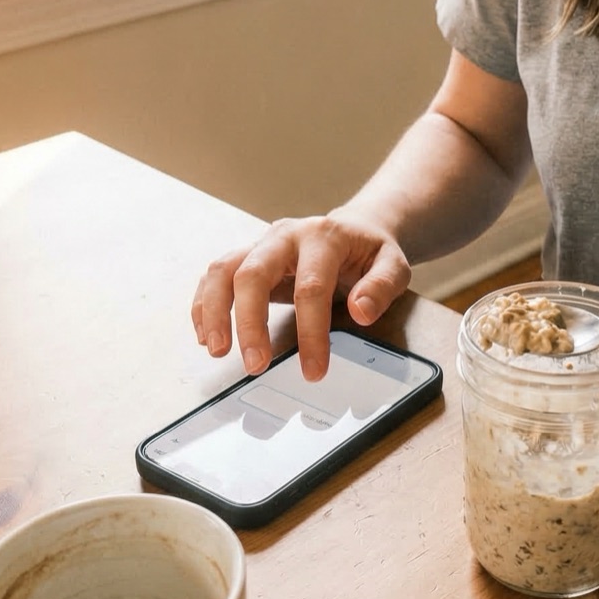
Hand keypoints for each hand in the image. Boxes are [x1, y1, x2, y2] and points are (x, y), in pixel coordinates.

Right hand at [191, 212, 410, 380]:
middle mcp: (284, 235)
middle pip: (253, 273)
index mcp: (323, 237)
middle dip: (250, 322)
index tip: (313, 370)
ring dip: (214, 312)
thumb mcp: (393, 264)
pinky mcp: (245, 257)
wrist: (353, 229)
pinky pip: (213, 277)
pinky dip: (204, 305)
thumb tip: (361, 311)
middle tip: (254, 365)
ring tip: (217, 351)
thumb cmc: (369, 252)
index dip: (311, 331)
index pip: (311, 287)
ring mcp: (260, 244)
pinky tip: (205, 335)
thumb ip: (381, 287)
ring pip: (222, 270)